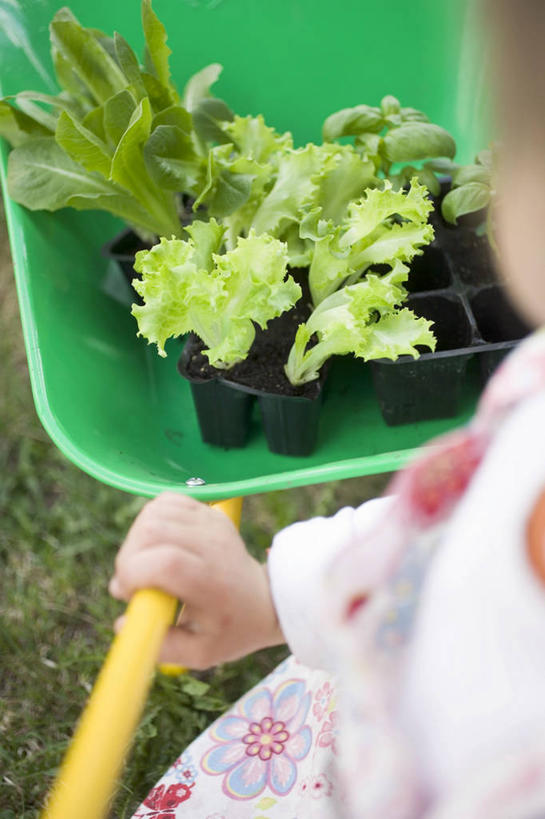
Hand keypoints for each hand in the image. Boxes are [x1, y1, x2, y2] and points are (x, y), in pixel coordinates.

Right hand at [109, 492, 284, 668]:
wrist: (266, 598)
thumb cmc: (232, 628)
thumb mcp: (202, 653)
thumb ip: (163, 646)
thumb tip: (121, 625)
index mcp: (212, 583)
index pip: (166, 562)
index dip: (134, 573)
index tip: (129, 595)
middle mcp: (212, 546)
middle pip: (153, 530)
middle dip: (128, 557)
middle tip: (133, 582)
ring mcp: (211, 524)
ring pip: (154, 513)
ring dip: (136, 539)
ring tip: (144, 564)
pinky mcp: (208, 512)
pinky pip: (166, 502)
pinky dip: (151, 519)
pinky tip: (156, 544)